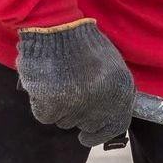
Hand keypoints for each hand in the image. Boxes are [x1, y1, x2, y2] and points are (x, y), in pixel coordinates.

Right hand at [16, 19, 136, 146]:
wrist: (57, 27)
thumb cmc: (83, 43)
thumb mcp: (113, 65)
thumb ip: (114, 90)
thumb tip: (108, 114)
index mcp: (121, 92)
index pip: (116, 125)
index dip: (101, 133)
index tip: (87, 136)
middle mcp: (102, 103)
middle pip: (87, 124)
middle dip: (77, 114)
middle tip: (68, 95)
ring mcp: (77, 106)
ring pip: (65, 121)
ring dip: (59, 107)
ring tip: (58, 80)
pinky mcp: (52, 105)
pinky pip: (46, 115)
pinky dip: (42, 103)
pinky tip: (45, 83)